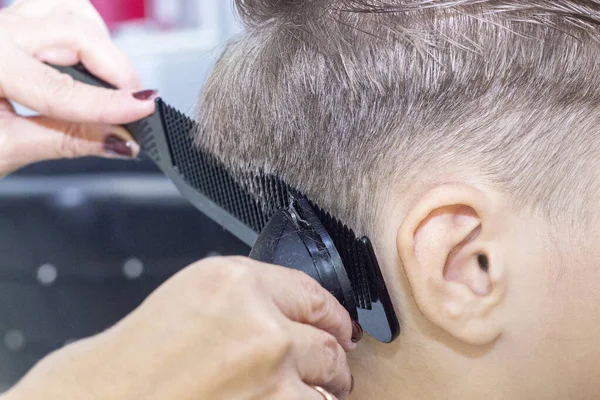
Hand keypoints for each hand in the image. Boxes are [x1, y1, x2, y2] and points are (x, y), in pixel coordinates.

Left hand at [0, 0, 156, 175]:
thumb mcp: (6, 150)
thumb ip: (69, 141)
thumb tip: (120, 139)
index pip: (59, 86)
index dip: (109, 102)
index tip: (144, 111)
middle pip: (73, 31)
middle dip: (114, 68)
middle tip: (134, 104)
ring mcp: (3, 24)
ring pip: (69, 13)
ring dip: (101, 46)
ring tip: (111, 85)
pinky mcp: (12, 27)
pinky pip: (59, 12)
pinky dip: (85, 34)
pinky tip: (88, 62)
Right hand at [4, 257, 357, 399]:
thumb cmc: (134, 363)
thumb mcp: (191, 300)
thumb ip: (247, 297)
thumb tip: (298, 310)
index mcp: (234, 283)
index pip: (313, 293)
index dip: (331, 314)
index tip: (339, 326)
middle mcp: (259, 325)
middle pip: (329, 339)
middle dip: (330, 357)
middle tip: (328, 368)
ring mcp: (270, 377)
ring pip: (330, 382)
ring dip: (322, 391)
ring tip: (294, 395)